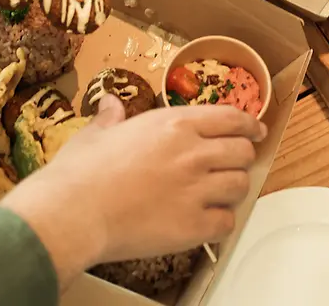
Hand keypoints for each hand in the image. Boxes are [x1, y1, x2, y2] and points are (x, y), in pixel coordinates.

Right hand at [1, 97, 266, 285]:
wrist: (72, 213)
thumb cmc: (79, 172)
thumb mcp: (95, 134)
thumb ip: (111, 118)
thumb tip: (111, 103)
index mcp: (175, 124)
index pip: (231, 118)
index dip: (249, 125)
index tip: (256, 130)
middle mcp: (193, 153)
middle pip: (243, 152)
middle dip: (242, 158)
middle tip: (233, 165)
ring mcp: (196, 189)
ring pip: (240, 185)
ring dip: (233, 189)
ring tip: (220, 194)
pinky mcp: (192, 225)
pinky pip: (226, 222)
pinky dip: (221, 222)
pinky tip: (208, 222)